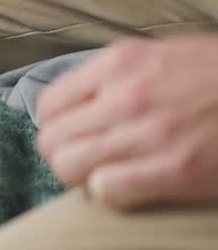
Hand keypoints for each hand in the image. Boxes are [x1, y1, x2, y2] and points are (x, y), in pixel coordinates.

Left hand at [37, 36, 217, 209]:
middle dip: (65, 156)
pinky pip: (106, 189)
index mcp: (119, 63)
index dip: (59, 128)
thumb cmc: (217, 76)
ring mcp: (149, 132)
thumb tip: (79, 106)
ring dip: (84, 177)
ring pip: (69, 166)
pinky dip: (110, 193)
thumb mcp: (160, 56)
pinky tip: (130, 186)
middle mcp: (126, 95)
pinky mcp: (176, 167)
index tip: (76, 137)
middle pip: (52, 140)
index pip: (49, 106)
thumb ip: (115, 77)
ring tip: (109, 174)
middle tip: (91, 162)